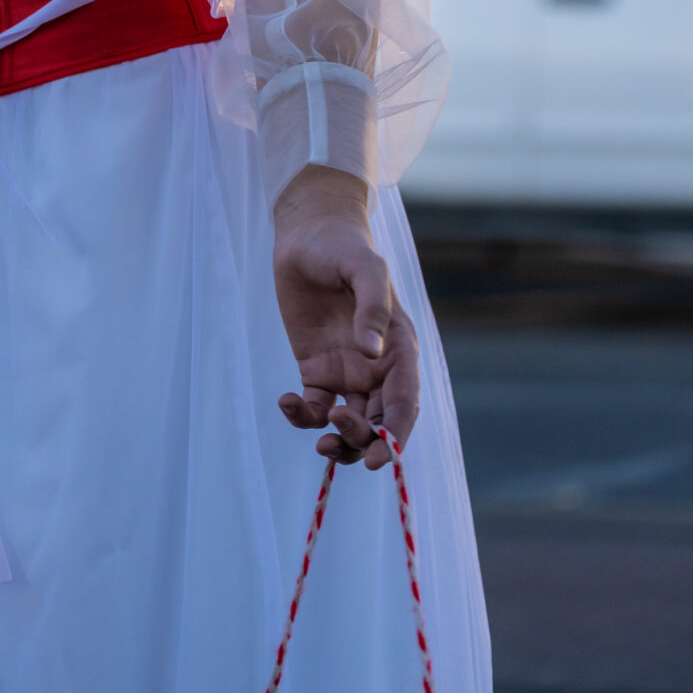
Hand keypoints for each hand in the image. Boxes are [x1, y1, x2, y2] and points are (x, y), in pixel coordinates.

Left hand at [271, 164, 418, 471]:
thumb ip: (372, 308)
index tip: (380, 457)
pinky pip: (314, 407)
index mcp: (399, 349)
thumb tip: (373, 354)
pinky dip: (303, 416)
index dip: (396, 436)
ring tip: (319, 438)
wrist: (308, 235)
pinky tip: (287, 402)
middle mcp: (376, 368)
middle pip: (379, 422)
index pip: (405, 404)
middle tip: (336, 438)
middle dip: (363, 441)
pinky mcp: (315, 369)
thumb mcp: (364, 269)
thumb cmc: (344, 246)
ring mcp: (346, 371)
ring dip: (338, 440)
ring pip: (350, 423)